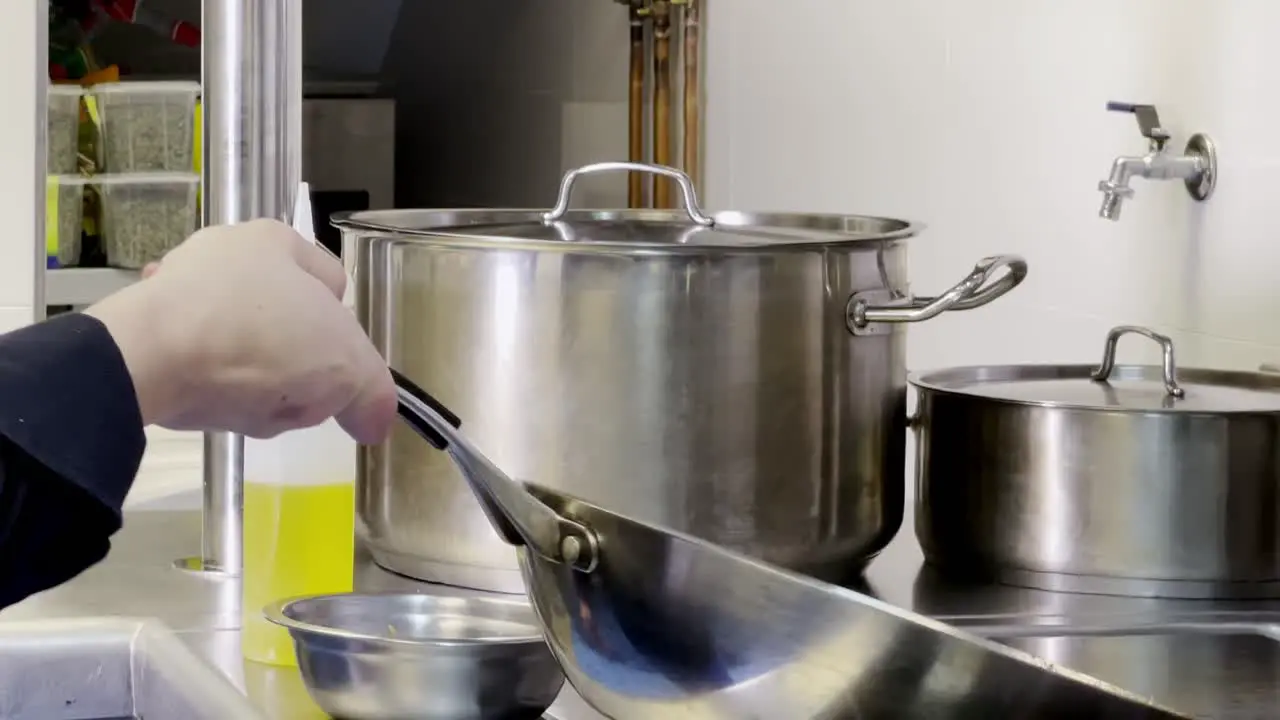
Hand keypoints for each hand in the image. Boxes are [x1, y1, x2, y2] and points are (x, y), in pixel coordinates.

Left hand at [85, 219, 396, 443]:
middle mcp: (226, 252)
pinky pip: (200, 363)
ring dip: (257, 381)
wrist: (148, 358)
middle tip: (298, 396)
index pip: (335, 284)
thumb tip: (375, 423)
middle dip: (299, 366)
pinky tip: (212, 404)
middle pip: (290, 322)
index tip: (338, 369)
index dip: (346, 332)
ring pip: (246, 346)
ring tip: (251, 406)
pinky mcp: (145, 326)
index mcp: (278, 240)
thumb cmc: (260, 340)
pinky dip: (211, 387)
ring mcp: (179, 286)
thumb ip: (373, 392)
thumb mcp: (345, 369)